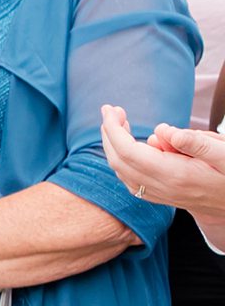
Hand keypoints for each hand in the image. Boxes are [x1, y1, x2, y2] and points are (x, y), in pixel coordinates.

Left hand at [101, 104, 224, 211]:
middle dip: (108, 133)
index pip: (130, 152)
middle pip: (119, 161)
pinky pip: (129, 179)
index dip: (114, 130)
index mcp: (175, 175)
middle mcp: (163, 187)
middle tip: (111, 109)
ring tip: (119, 120)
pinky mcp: (160, 196)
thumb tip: (164, 131)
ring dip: (113, 145)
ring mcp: (160, 194)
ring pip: (121, 171)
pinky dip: (120, 159)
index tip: (110, 109)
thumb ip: (197, 143)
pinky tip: (128, 143)